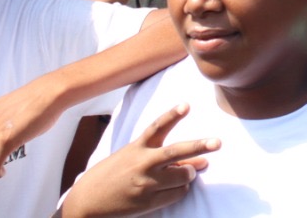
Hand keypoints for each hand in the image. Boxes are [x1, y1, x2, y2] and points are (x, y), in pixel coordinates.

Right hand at [57, 104, 215, 217]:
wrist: (88, 200)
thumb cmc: (113, 175)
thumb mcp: (133, 158)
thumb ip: (164, 157)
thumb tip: (202, 161)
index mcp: (137, 147)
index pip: (157, 127)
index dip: (172, 115)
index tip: (186, 105)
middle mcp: (142, 163)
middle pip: (176, 151)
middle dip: (199, 146)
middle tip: (218, 142)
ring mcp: (146, 183)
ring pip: (183, 175)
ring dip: (190, 173)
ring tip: (186, 172)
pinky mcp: (148, 201)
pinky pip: (178, 194)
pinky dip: (181, 189)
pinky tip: (174, 187)